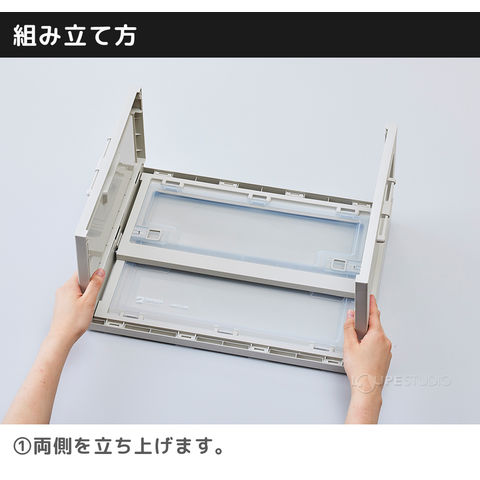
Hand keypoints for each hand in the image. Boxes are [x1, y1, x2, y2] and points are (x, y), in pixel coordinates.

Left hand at [48, 269, 104, 348]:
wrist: (62, 337)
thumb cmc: (72, 322)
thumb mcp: (89, 301)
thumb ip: (95, 285)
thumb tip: (99, 272)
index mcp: (68, 286)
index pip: (81, 271)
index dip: (91, 275)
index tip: (97, 279)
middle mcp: (62, 290)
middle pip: (80, 281)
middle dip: (88, 289)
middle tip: (90, 300)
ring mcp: (61, 297)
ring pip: (77, 290)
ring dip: (84, 297)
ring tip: (85, 308)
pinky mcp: (62, 304)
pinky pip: (74, 297)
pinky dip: (79, 303)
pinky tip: (80, 311)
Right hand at [343, 295, 391, 422]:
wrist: (367, 389)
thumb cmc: (360, 370)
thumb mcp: (349, 345)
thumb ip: (349, 328)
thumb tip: (351, 318)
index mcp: (377, 335)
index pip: (374, 314)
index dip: (371, 304)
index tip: (370, 296)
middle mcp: (385, 341)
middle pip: (375, 326)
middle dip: (364, 324)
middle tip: (355, 325)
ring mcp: (387, 351)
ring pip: (376, 337)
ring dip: (367, 336)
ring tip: (356, 346)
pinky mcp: (386, 358)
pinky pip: (378, 346)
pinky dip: (370, 345)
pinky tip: (362, 353)